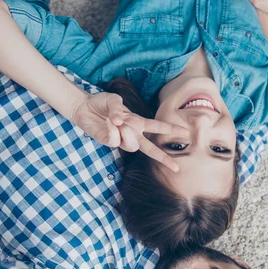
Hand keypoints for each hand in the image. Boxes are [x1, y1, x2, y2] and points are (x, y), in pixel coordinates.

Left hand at [71, 93, 185, 171]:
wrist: (83, 106)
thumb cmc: (101, 103)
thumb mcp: (113, 100)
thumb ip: (118, 109)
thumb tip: (121, 121)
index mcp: (136, 123)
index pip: (156, 127)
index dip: (169, 129)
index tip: (184, 132)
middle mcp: (130, 134)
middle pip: (150, 149)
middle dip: (163, 157)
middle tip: (176, 167)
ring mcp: (120, 140)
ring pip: (132, 146)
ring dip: (127, 132)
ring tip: (117, 120)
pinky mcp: (108, 142)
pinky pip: (115, 140)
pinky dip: (111, 129)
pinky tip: (107, 121)